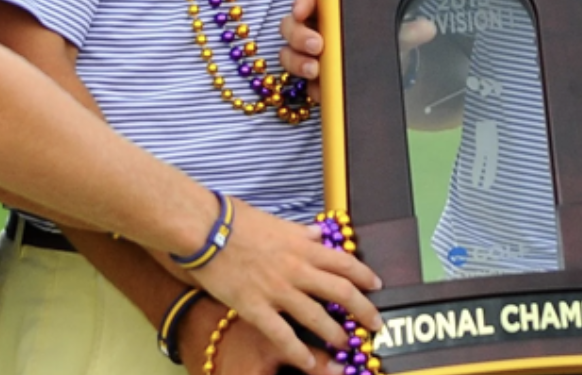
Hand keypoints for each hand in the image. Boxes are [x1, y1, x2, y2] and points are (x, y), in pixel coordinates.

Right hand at [188, 200, 381, 369]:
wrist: (206, 229)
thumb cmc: (236, 220)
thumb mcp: (276, 221)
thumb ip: (299, 232)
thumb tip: (317, 234)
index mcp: (303, 246)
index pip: (345, 262)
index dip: (365, 276)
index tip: (375, 286)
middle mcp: (297, 269)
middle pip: (342, 292)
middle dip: (363, 310)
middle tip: (374, 324)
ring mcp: (278, 290)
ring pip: (318, 317)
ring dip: (336, 334)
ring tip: (346, 345)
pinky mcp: (255, 308)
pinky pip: (283, 336)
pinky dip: (298, 352)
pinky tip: (308, 363)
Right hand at [282, 0, 435, 88]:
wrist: (383, 76)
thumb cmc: (382, 46)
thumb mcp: (396, 37)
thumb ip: (408, 32)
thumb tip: (428, 28)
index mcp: (329, 12)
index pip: (307, 2)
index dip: (301, 4)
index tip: (303, 10)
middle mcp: (313, 32)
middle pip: (290, 27)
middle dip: (299, 35)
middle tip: (318, 45)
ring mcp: (309, 57)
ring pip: (288, 55)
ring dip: (298, 62)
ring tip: (316, 70)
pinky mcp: (312, 82)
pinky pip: (303, 84)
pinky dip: (311, 87)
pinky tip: (322, 90)